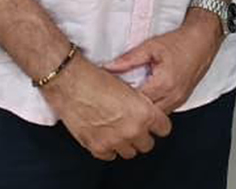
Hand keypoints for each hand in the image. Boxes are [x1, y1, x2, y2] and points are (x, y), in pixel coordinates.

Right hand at [40, 54, 171, 160]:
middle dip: (142, 135)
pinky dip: (109, 147)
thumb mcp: (129, 86)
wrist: (71, 83)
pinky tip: (105, 134)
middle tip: (134, 126)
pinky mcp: (98, 147)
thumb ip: (141, 104)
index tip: (153, 122)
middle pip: (147, 144)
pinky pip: (110, 155)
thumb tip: (145, 112)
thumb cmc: (97, 79)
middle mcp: (132, 130)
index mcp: (144, 113)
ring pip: (129, 152)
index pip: (164, 129)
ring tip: (118, 130)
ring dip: (126, 143)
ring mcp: (115, 141)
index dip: (158, 123)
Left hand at [104, 9, 222, 112]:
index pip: (136, 101)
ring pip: (155, 117)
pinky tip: (144, 100)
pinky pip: (163, 111)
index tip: (111, 93)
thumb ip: (129, 59)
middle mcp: (172, 96)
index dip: (121, 99)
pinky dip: (153, 108)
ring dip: (142, 111)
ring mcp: (178, 100)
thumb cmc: (180, 41)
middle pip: (145, 114)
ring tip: (129, 102)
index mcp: (163, 83)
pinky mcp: (181, 100)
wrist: (203, 40)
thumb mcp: (151, 46)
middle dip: (131, 109)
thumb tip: (109, 67)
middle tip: (117, 101)